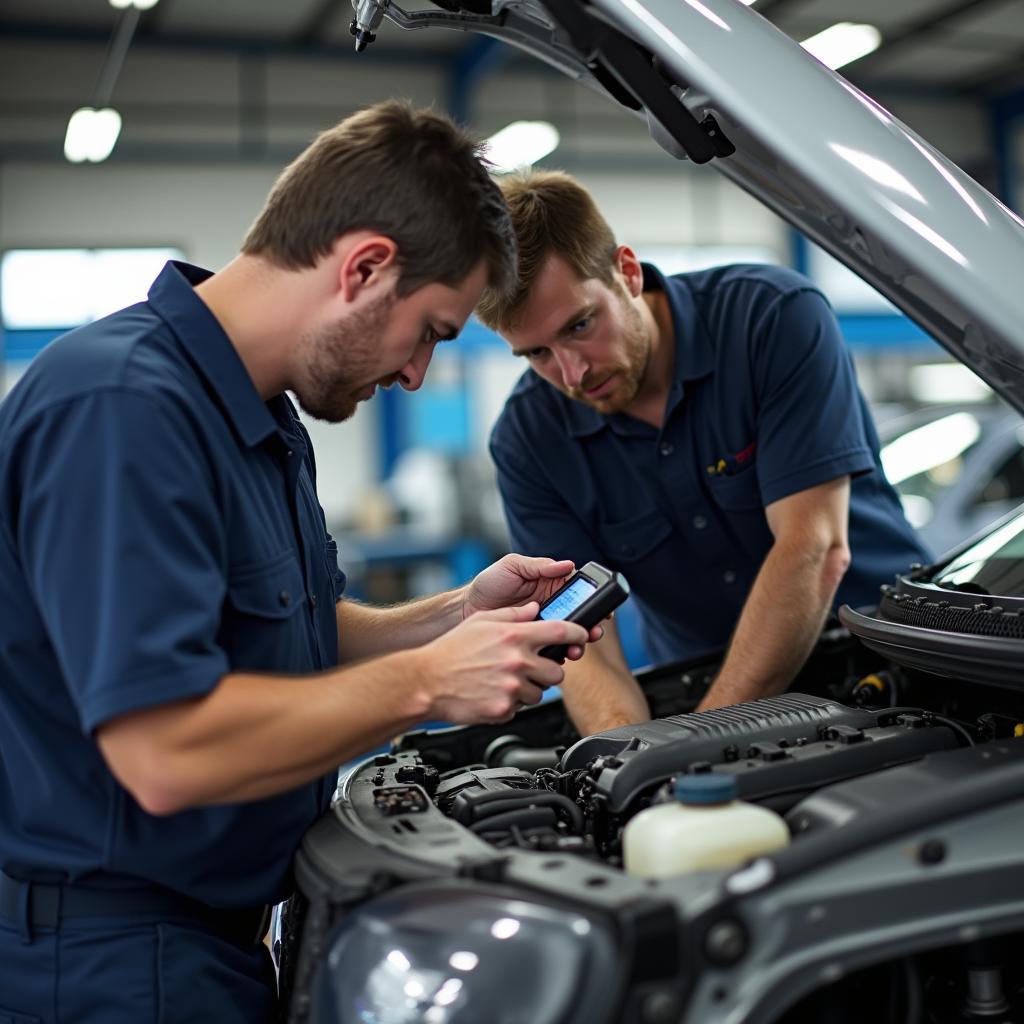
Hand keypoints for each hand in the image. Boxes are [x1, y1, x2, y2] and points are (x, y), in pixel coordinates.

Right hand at [419, 603, 588, 724]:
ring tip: (504, 680)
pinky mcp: (504, 708)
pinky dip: (510, 703)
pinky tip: (493, 692)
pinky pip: (520, 708)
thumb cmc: (450, 650)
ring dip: (528, 688)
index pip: (561, 632)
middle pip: (557, 670)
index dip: (578, 634)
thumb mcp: (481, 621)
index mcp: (514, 636)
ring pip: (540, 692)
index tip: (582, 637)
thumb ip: (512, 615)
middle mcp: (516, 660)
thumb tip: (534, 610)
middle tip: (529, 668)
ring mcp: (511, 686)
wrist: (426, 681)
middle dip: (548, 670)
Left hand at [462, 554, 602, 658]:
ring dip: (576, 643)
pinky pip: (550, 649)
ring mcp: (542, 625)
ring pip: (567, 636)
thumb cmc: (488, 583)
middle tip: (592, 634)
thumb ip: (539, 566)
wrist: (465, 610)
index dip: (594, 600)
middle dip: (589, 626)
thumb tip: (567, 565)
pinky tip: (557, 657)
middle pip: (578, 617)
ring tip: (574, 650)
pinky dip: (557, 654)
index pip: (579, 592)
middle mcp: (550, 605)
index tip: (603, 610)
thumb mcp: (513, 566)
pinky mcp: (532, 642)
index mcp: (549, 584)